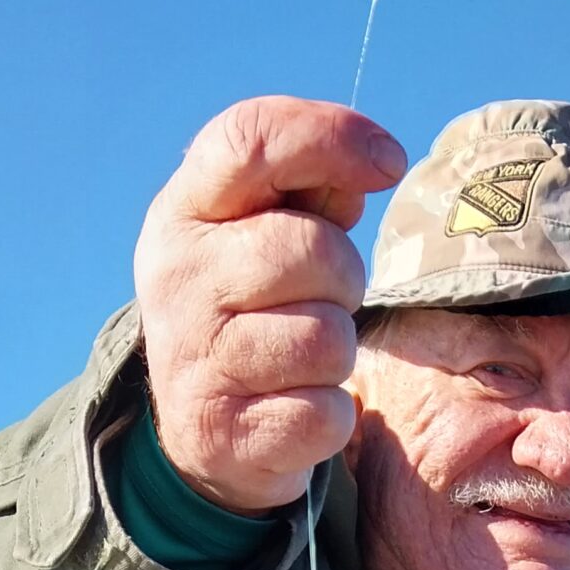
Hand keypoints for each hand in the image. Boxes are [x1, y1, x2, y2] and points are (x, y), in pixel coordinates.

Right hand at [133, 97, 407, 516]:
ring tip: (302, 355)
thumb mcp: (257, 232)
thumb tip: (366, 170)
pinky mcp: (228, 433)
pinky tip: (295, 406)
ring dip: (338, 351)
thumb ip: (309, 191)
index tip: (389, 161)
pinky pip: (326, 413)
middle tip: (323, 297)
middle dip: (346, 276)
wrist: (199, 427)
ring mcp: (198, 359)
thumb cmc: (249, 307)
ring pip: (327, 339)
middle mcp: (180, 278)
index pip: (250, 139)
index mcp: (183, 211)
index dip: (331, 136)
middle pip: (313, 250)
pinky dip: (329, 414)